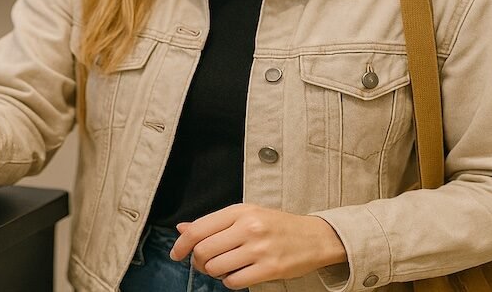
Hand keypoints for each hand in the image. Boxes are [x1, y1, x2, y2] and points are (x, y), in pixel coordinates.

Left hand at [169, 204, 346, 289]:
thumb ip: (214, 223)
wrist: (315, 237)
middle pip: (203, 251)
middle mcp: (248, 228)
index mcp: (240, 211)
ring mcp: (259, 249)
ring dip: (214, 272)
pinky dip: (230, 281)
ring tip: (224, 267)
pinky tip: (237, 274)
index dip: (181, 244)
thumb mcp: (246, 214)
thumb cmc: (278, 225)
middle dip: (198, 261)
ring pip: (216, 268)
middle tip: (203, 263)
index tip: (176, 253)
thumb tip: (182, 229)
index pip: (198, 229)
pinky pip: (234, 282)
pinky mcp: (269, 269)